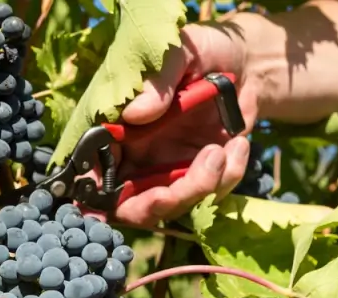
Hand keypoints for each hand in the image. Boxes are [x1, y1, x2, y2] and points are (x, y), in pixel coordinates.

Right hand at [110, 22, 261, 225]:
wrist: (245, 62)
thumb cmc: (202, 50)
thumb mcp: (180, 52)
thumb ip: (157, 80)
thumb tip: (135, 114)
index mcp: (115, 129)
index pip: (92, 173)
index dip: (93, 199)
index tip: (106, 208)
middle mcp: (135, 156)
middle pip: (133, 205)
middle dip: (162, 202)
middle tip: (197, 179)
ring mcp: (168, 170)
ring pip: (173, 205)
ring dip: (201, 187)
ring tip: (223, 149)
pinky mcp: (200, 175)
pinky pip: (210, 194)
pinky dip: (228, 176)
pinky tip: (238, 145)